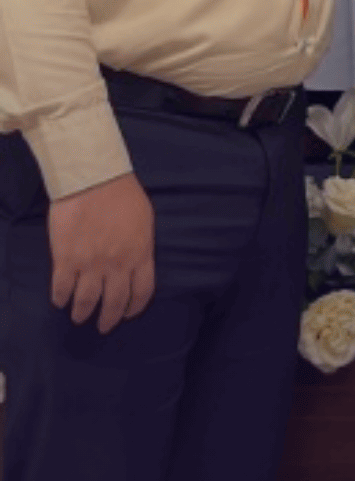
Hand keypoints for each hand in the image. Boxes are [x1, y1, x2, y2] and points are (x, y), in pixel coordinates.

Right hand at [48, 172, 154, 333]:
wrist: (94, 178)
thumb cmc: (122, 193)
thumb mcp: (144, 219)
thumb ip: (140, 245)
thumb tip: (136, 261)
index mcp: (140, 254)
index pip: (142, 292)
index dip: (134, 308)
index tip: (127, 314)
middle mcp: (117, 265)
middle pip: (114, 303)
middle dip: (108, 319)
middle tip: (103, 325)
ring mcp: (91, 264)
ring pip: (86, 301)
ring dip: (82, 313)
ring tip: (79, 316)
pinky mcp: (66, 260)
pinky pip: (62, 289)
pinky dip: (61, 299)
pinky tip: (60, 300)